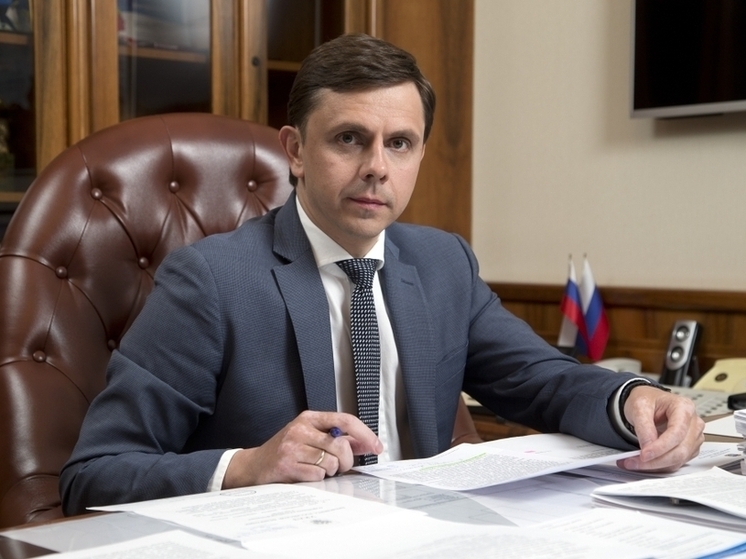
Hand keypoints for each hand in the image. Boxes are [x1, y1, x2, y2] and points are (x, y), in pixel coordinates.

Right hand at [222, 410, 382, 488]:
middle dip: (345, 461)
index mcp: (310, 418)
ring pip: (330, 463)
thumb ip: (338, 439)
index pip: (345, 420)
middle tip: (338, 466)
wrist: (255, 466)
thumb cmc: (286, 451)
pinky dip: (316, 479)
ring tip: (316, 468)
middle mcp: (301, 429)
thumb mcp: (311, 437)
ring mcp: (292, 446)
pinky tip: (305, 474)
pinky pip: (317, 476)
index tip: (376, 446)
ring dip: (329, 471)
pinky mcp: (287, 464)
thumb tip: (365, 443)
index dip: (364, 434)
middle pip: (340, 445)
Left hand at [616, 385, 704, 471]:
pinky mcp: (689, 448)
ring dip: (656, 465)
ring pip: (679, 460)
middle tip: (634, 462)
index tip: (644, 455)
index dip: (660, 447)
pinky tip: (644, 462)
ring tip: (634, 462)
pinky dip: (659, 466)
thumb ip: (644, 426)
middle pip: (680, 450)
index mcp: (684, 407)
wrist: (647, 402)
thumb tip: (648, 446)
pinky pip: (676, 463)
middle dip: (656, 460)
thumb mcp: (639, 405)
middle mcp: (693, 423)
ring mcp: (693, 437)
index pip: (677, 432)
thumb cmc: (647, 400)